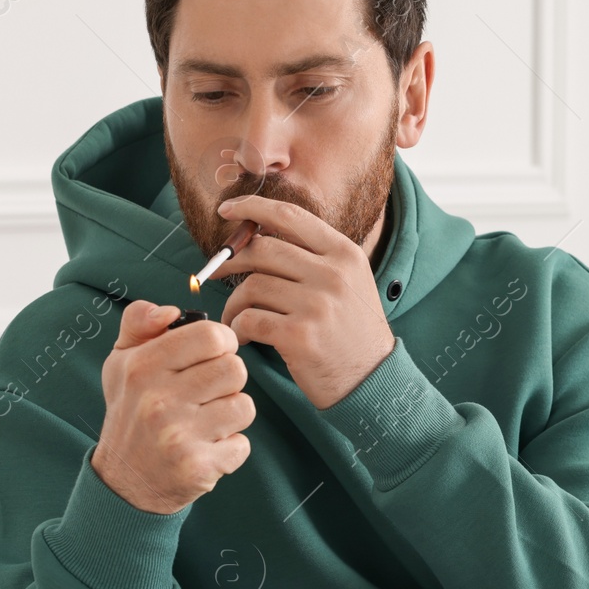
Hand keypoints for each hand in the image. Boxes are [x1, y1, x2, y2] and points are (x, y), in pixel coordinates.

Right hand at [91, 301, 254, 513]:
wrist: (123, 480)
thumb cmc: (130, 411)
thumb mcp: (121, 361)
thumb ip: (139, 322)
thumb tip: (169, 310)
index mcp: (143, 367)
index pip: (211, 336)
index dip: (223, 341)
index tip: (214, 354)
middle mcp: (159, 400)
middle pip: (235, 369)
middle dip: (229, 379)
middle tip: (209, 391)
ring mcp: (179, 436)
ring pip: (244, 406)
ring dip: (231, 414)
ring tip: (207, 420)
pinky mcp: (197, 467)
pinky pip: (242, 445)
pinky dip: (230, 448)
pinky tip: (206, 447)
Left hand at [215, 195, 394, 409]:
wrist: (372, 380)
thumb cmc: (352, 332)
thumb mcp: (349, 283)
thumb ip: (315, 257)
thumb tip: (259, 236)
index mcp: (344, 254)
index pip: (289, 216)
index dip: (252, 207)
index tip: (227, 209)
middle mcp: (333, 274)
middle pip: (263, 250)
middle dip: (230, 258)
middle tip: (215, 269)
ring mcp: (317, 305)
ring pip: (251, 286)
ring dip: (234, 303)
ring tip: (236, 318)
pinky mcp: (300, 336)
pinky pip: (249, 320)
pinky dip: (238, 328)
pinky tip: (244, 338)